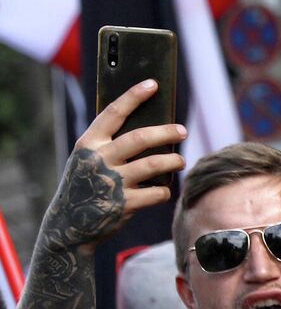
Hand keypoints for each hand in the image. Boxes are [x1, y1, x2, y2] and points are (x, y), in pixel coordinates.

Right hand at [39, 81, 185, 254]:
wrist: (69, 225)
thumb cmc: (86, 186)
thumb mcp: (89, 161)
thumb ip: (111, 146)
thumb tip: (153, 130)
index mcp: (89, 143)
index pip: (114, 112)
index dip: (134, 96)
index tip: (153, 84)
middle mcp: (99, 159)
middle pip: (140, 138)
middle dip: (166, 132)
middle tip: (182, 130)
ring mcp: (113, 182)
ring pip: (154, 164)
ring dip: (173, 162)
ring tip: (180, 161)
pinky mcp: (126, 204)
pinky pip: (158, 192)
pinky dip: (164, 190)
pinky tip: (163, 190)